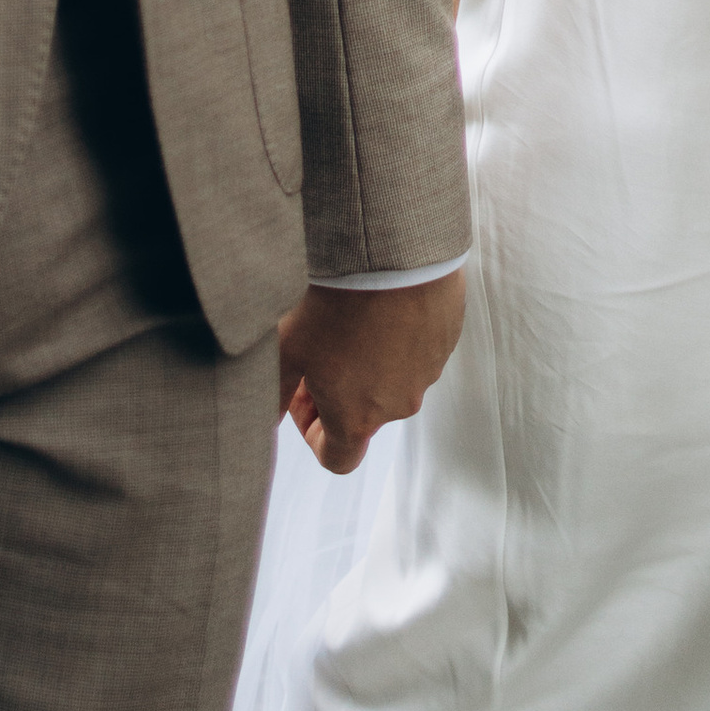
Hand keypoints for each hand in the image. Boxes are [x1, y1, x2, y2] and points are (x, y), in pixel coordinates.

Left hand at [277, 274, 465, 474]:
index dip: (312, 435)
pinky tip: (381, 302)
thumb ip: (274, 392)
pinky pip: (418, 349)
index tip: (302, 395)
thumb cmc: (338, 302)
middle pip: (364, 414)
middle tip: (319, 348)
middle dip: (339, 390)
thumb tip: (264, 418)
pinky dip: (398, 335)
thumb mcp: (289, 346)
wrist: (392, 251)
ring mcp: (426, 372)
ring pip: (392, 380)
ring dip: (370, 362)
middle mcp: (398, 405)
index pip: (337, 459)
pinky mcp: (445, 338)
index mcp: (357, 418)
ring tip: (351, 317)